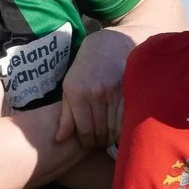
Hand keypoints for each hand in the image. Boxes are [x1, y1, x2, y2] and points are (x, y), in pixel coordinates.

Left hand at [56, 30, 131, 147]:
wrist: (108, 45)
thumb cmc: (85, 70)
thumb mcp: (69, 89)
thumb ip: (66, 116)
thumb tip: (60, 139)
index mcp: (78, 95)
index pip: (85, 132)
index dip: (88, 143)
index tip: (89, 143)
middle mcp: (96, 94)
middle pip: (101, 132)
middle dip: (101, 142)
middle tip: (101, 141)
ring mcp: (114, 92)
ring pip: (115, 128)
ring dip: (113, 137)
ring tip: (110, 136)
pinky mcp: (129, 90)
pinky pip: (126, 118)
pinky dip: (124, 127)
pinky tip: (121, 126)